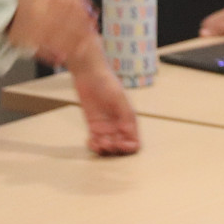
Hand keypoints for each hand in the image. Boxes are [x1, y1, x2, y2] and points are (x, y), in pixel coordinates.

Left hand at [7, 0, 96, 66]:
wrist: (5, 10)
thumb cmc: (17, 32)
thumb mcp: (25, 46)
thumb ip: (45, 54)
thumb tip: (62, 61)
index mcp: (32, 30)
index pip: (56, 39)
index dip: (72, 44)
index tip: (84, 49)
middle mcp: (39, 15)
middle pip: (65, 23)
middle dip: (82, 29)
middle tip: (94, 34)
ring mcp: (43, 2)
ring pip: (67, 7)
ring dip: (83, 13)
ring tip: (94, 19)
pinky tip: (86, 3)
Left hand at [65, 36, 140, 155]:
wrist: (89, 74)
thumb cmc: (106, 82)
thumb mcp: (118, 98)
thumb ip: (125, 115)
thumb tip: (130, 133)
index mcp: (129, 120)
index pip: (134, 141)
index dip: (129, 147)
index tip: (120, 144)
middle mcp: (119, 125)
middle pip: (121, 147)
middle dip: (114, 149)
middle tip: (105, 142)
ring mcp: (106, 127)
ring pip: (108, 146)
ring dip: (103, 149)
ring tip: (96, 142)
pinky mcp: (94, 126)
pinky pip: (96, 141)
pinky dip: (93, 145)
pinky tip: (90, 141)